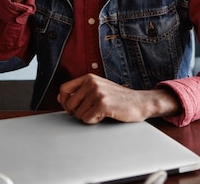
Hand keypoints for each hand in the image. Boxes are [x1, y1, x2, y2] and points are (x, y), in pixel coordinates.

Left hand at [57, 74, 180, 123]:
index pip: (63, 89)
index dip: (65, 102)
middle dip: (77, 112)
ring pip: (78, 113)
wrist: (139, 102)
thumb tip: (60, 97)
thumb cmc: (117, 98)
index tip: (71, 108)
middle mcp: (91, 83)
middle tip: (89, 112)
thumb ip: (80, 92)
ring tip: (100, 112)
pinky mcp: (102, 104)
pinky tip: (104, 115)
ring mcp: (97, 93)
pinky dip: (94, 121)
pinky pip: (87, 119)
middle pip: (69, 104)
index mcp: (88, 78)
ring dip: (88, 117)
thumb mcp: (97, 89)